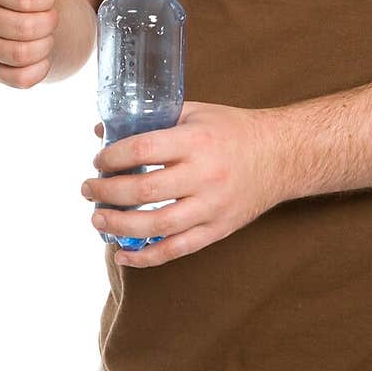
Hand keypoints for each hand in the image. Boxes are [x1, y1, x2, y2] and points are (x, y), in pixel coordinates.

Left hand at [81, 101, 283, 266]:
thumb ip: (152, 118)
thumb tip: (104, 129)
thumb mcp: (196, 113)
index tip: (99, 160)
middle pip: (144, 190)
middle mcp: (204, 175)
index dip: (112, 157)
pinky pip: (177, 250)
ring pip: (156, 225)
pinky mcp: (218, 229)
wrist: (282, 155)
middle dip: (107, 192)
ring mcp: (212, 206)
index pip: (143, 149)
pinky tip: (122, 254)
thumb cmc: (234, 130)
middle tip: (88, 190)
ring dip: (119, 225)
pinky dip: (145, 257)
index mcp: (197, 141)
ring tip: (97, 219)